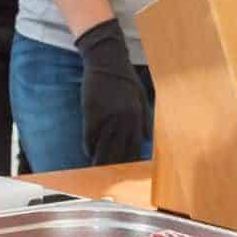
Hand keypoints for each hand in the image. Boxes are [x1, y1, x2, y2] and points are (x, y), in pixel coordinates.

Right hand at [74, 20, 150, 165]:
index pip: (135, 147)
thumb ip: (146, 118)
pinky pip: (89, 137)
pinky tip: (88, 153)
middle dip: (115, 166)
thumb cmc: (125, 77)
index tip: (127, 171)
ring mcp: (107, 117)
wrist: (106, 60)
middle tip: (110, 177)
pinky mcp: (91, 113)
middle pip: (119, 151)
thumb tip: (147, 138)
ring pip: (103, 147)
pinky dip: (89, 147)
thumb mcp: (141, 95)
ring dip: (100, 160)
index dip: (131, 161)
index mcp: (137, 117)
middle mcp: (124, 120)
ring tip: (97, 170)